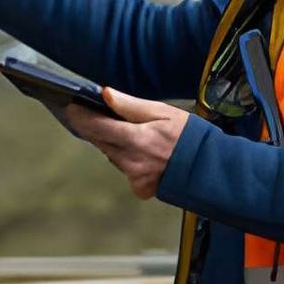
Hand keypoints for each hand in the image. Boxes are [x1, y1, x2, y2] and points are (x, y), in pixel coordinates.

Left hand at [59, 87, 189, 199]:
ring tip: (128, 131)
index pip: (97, 127)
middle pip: (101, 142)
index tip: (72, 107)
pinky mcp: (141, 189)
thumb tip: (105, 94)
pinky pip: (125, 170)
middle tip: (93, 113)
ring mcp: (135, 179)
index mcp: (137, 140)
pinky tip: (143, 153)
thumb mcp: (162, 112)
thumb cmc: (189, 136)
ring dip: (113, 143)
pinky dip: (128, 159)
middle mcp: (132, 163)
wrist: (210, 168)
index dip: (82, 116)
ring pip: (112, 156)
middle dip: (95, 128)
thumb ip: (130, 105)